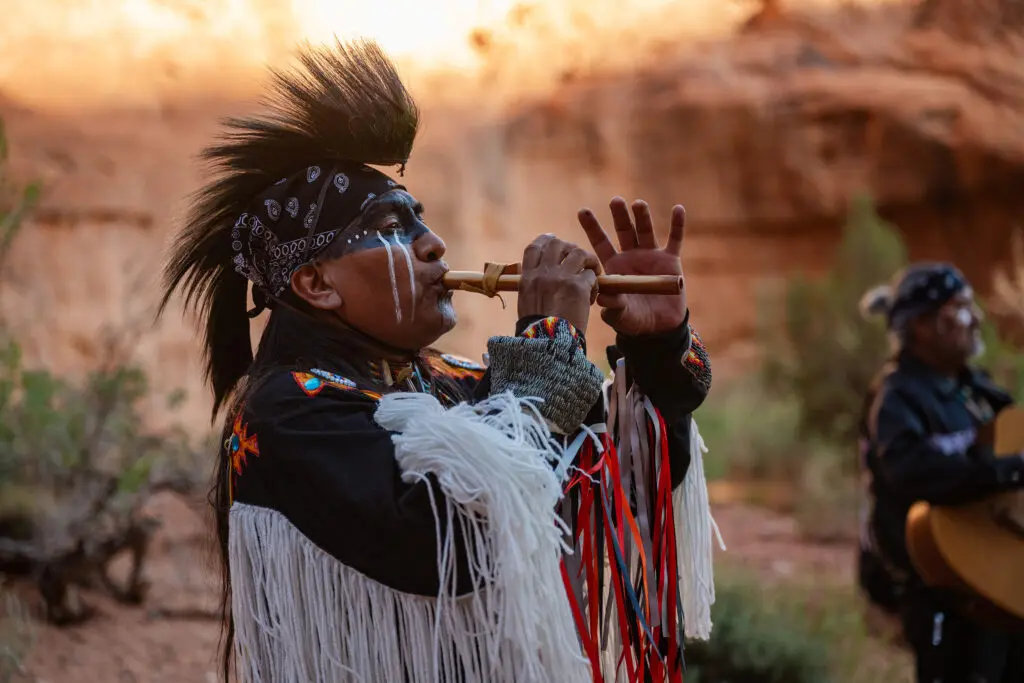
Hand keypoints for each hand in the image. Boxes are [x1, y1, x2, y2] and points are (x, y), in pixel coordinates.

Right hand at [518, 234, 600, 334]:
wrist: (547, 344)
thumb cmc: (537, 330)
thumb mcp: (526, 303)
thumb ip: (533, 286)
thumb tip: (539, 278)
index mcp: (528, 277)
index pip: (534, 247)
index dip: (546, 240)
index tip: (553, 241)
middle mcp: (543, 273)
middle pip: (557, 244)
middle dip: (570, 248)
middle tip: (578, 261)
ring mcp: (561, 278)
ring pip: (578, 253)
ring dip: (588, 261)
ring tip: (591, 274)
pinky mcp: (578, 287)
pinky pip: (591, 274)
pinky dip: (595, 284)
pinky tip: (592, 296)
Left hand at [577, 197, 686, 335]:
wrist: (659, 328)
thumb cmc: (633, 320)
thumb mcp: (620, 315)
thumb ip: (612, 306)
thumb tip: (602, 296)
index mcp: (615, 266)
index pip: (600, 243)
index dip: (592, 228)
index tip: (582, 211)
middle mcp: (631, 256)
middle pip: (624, 231)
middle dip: (620, 216)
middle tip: (615, 201)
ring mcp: (652, 256)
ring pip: (646, 231)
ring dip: (643, 216)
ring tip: (638, 204)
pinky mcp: (671, 261)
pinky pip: (675, 240)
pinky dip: (677, 224)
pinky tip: (678, 209)